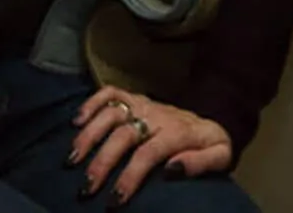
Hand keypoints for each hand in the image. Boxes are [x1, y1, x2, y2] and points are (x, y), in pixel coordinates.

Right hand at [71, 87, 232, 202]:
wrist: (212, 116)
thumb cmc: (210, 143)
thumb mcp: (219, 155)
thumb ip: (201, 163)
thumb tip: (172, 171)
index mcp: (177, 133)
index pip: (148, 153)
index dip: (130, 175)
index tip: (115, 199)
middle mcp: (157, 116)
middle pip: (123, 135)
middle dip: (102, 161)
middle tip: (86, 187)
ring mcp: (144, 105)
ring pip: (112, 113)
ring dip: (89, 135)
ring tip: (72, 159)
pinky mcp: (135, 99)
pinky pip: (111, 93)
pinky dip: (92, 103)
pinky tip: (76, 121)